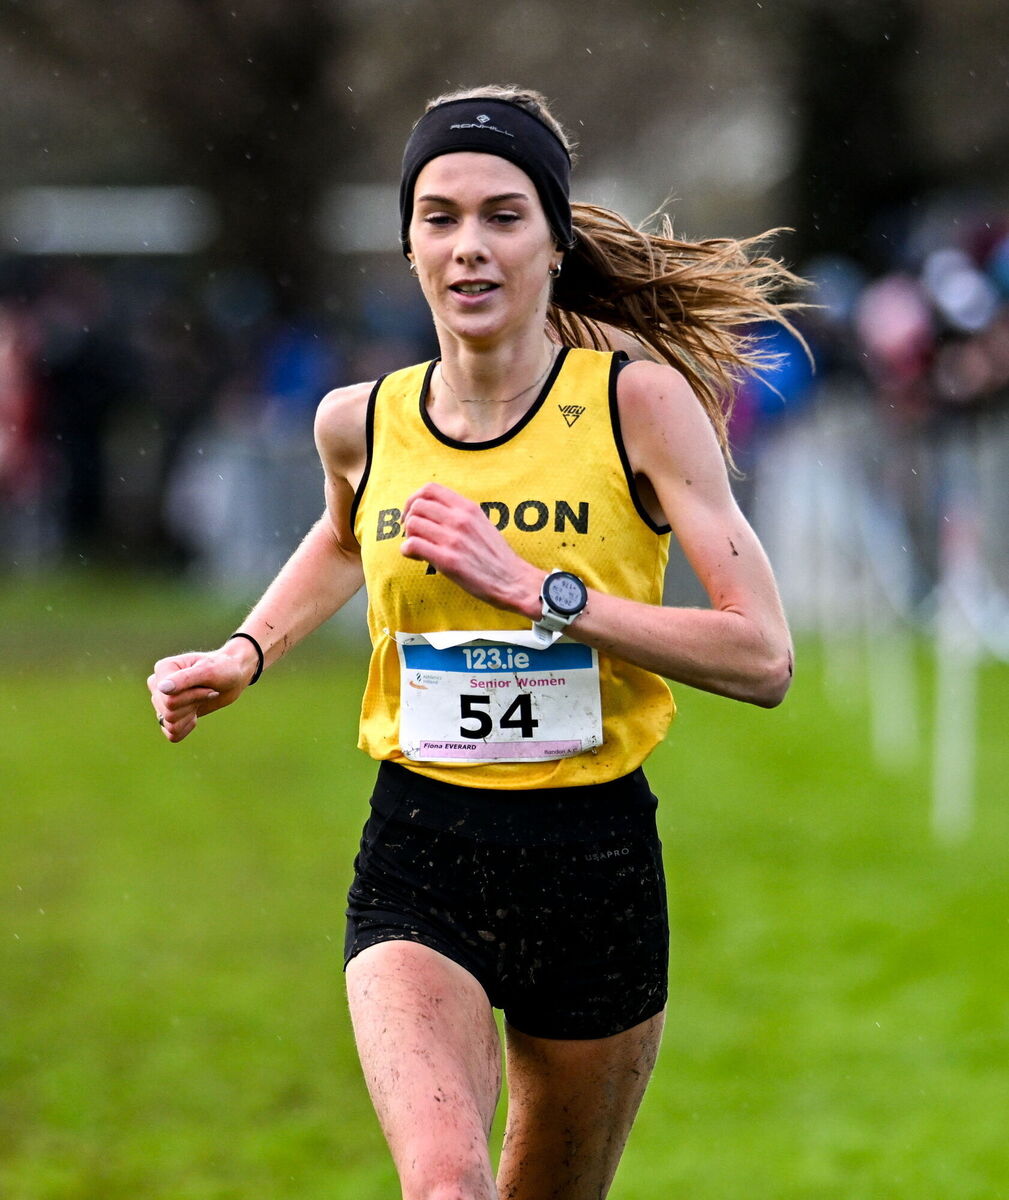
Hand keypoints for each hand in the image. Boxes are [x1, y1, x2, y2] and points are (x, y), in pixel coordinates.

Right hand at [147, 647, 251, 742]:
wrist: (233, 676)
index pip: (169, 699)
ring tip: (201, 700)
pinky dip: (187, 727)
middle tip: (208, 692)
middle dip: (193, 705)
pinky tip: (195, 714)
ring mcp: (162, 700)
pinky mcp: (170, 714)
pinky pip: (172, 733)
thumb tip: (161, 688)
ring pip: (169, 724)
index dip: (193, 697)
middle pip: (168, 712)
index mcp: (163, 669)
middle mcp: (158, 685)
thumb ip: (184, 679)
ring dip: (190, 715)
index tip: (209, 686)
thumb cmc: (223, 668)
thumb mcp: (208, 671)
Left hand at [401, 482, 541, 617]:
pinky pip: (413, 545)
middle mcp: (460, 519)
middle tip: (414, 534)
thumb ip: (460, 515)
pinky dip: (408, 551)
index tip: (413, 513)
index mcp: (468, 508)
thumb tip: (433, 514)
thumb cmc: (496, 556)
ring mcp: (454, 539)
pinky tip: (417, 558)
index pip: (430, 489)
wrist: (513, 581)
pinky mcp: (448, 560)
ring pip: (413, 524)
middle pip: (417, 505)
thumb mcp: (482, 524)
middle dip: (409, 519)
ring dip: (409, 536)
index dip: (414, 499)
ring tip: (418, 548)